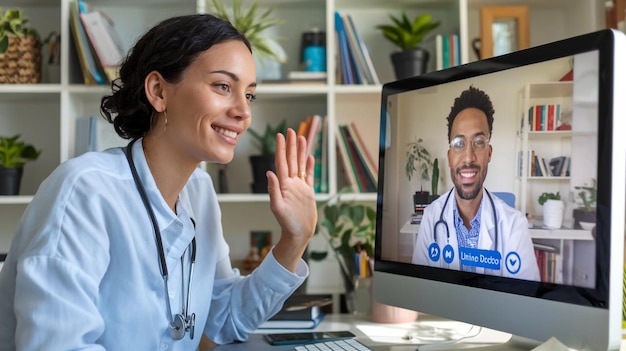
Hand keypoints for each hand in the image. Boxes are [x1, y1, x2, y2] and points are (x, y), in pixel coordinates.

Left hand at [267, 128, 316, 271]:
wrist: (298, 233)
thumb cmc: (287, 223)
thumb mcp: (278, 207)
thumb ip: (273, 190)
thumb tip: (270, 173)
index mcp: (283, 185)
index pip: (281, 163)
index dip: (281, 149)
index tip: (280, 136)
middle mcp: (290, 183)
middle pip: (291, 160)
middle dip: (291, 145)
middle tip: (291, 130)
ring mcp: (299, 187)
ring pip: (300, 165)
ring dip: (300, 152)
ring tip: (301, 138)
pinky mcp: (308, 192)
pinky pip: (309, 176)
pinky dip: (309, 166)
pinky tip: (310, 157)